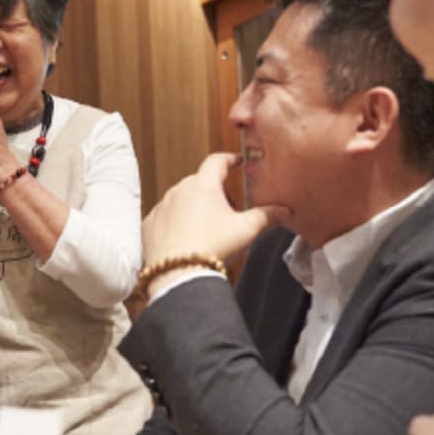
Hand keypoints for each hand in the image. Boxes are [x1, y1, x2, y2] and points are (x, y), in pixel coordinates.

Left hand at [143, 153, 289, 265]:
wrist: (178, 275)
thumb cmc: (213, 248)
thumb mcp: (246, 230)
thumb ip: (267, 216)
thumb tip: (284, 211)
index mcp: (203, 185)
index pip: (217, 161)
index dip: (229, 160)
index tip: (236, 162)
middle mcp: (179, 190)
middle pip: (200, 183)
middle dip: (216, 193)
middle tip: (229, 212)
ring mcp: (161, 207)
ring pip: (181, 200)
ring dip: (194, 208)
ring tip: (208, 231)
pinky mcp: (149, 225)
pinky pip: (166, 217)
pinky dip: (176, 223)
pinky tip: (187, 240)